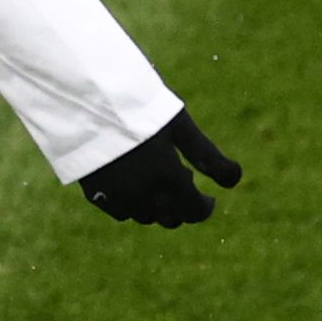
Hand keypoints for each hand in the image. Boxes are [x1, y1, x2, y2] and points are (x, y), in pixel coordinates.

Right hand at [80, 109, 241, 226]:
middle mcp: (143, 193)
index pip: (194, 210)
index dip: (205, 208)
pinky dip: (133, 204)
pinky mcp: (95, 194)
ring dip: (158, 206)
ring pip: (146, 217)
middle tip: (183, 180)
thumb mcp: (179, 126)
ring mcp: (117, 197)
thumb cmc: (139, 107)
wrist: (85, 102)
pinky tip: (135, 183)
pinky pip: (122, 211)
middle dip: (182, 206)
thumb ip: (208, 155)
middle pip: (171, 218)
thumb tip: (236, 180)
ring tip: (158, 178)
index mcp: (168, 177)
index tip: (208, 200)